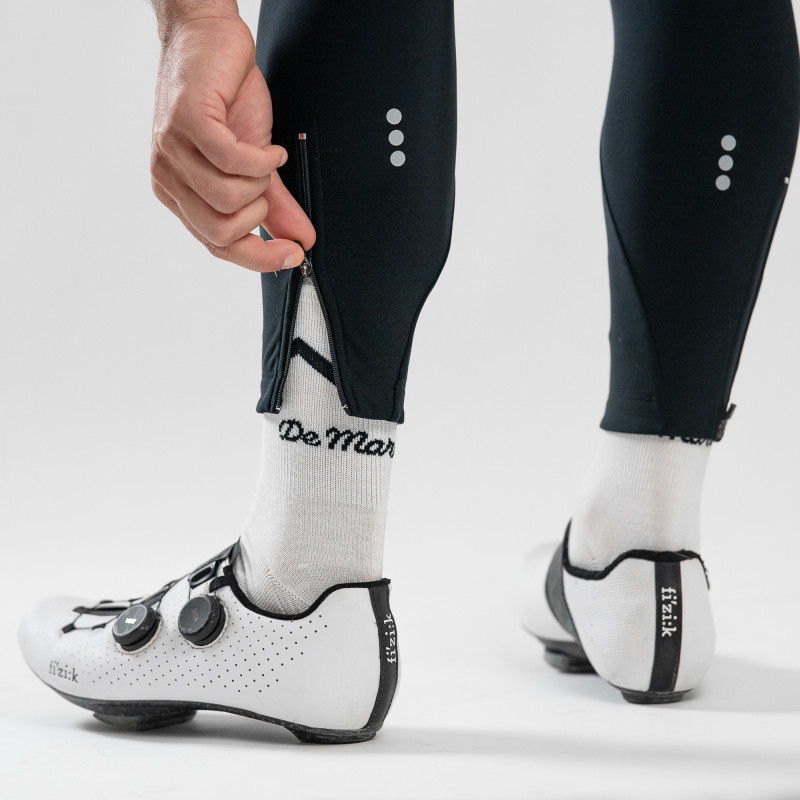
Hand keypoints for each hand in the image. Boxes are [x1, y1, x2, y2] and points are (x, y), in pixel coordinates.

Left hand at [150, 16, 313, 271]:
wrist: (210, 38)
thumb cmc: (227, 99)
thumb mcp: (255, 164)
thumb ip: (275, 206)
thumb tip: (299, 240)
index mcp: (180, 195)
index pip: (218, 246)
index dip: (259, 257)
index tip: (294, 254)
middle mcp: (169, 177)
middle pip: (222, 232)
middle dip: (259, 212)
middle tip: (268, 185)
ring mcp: (172, 150)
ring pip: (228, 199)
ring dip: (260, 181)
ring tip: (264, 157)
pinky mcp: (187, 122)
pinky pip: (232, 162)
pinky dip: (262, 159)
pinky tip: (271, 149)